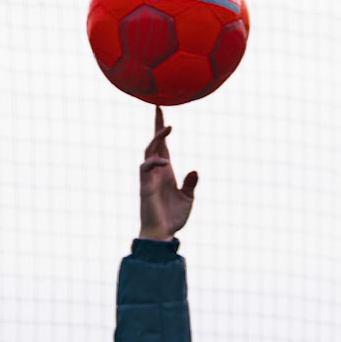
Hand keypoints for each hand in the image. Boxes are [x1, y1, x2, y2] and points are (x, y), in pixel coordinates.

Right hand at [140, 106, 197, 239]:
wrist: (162, 234)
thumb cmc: (173, 218)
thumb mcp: (187, 198)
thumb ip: (190, 184)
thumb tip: (194, 170)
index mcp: (167, 171)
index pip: (163, 145)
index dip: (161, 128)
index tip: (161, 110)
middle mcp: (157, 171)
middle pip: (154, 142)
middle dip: (157, 125)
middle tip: (159, 107)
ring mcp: (150, 177)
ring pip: (149, 150)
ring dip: (157, 138)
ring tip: (168, 127)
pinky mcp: (145, 186)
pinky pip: (146, 167)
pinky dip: (155, 161)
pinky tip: (166, 163)